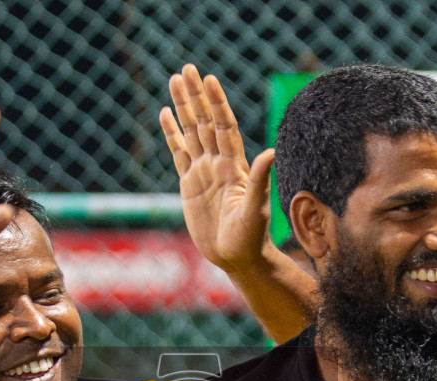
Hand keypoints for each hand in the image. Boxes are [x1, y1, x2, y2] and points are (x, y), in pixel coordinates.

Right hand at [160, 64, 273, 273]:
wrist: (237, 256)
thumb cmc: (251, 236)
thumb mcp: (255, 208)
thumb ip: (259, 180)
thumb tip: (271, 153)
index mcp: (234, 165)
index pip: (224, 126)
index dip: (217, 103)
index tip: (209, 80)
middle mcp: (218, 163)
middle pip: (205, 122)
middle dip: (196, 96)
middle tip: (186, 69)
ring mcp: (203, 171)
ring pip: (191, 132)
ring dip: (183, 107)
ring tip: (174, 81)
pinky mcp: (189, 184)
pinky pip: (179, 153)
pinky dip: (172, 133)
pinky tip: (165, 115)